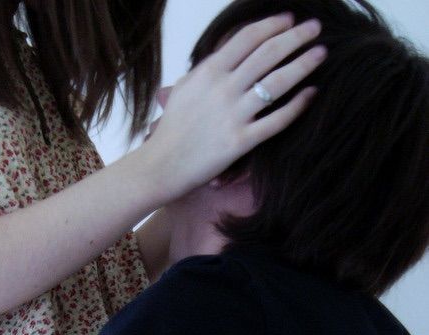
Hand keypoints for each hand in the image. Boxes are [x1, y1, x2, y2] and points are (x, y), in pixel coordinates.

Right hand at [141, 13, 325, 198]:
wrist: (161, 166)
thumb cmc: (172, 129)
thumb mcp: (185, 88)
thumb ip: (210, 68)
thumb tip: (232, 51)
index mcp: (209, 73)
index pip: (247, 38)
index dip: (273, 24)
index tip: (289, 20)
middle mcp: (223, 90)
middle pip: (268, 54)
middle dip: (296, 37)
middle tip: (315, 28)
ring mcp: (233, 116)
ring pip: (277, 83)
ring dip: (303, 64)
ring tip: (320, 54)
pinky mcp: (240, 142)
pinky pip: (276, 120)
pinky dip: (297, 105)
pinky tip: (311, 93)